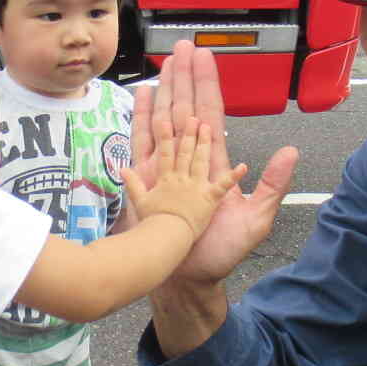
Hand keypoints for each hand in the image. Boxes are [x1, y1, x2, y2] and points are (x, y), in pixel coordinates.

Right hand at [124, 116, 245, 240]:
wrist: (168, 250)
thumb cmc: (154, 230)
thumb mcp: (139, 206)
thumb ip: (134, 186)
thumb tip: (122, 168)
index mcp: (169, 182)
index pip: (168, 152)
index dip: (167, 136)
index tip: (165, 119)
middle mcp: (182, 181)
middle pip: (185, 150)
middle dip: (187, 131)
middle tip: (191, 115)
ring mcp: (195, 190)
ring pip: (200, 160)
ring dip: (202, 142)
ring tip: (204, 125)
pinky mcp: (209, 202)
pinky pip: (223, 186)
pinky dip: (233, 177)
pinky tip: (244, 167)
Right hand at [130, 43, 298, 284]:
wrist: (190, 279)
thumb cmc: (222, 252)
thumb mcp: (258, 218)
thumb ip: (272, 184)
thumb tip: (291, 151)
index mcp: (215, 165)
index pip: (211, 115)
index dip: (208, 87)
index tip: (206, 59)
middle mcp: (190, 161)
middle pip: (185, 109)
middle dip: (185, 77)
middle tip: (183, 47)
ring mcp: (167, 168)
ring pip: (164, 119)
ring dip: (164, 90)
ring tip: (164, 62)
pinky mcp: (146, 181)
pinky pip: (142, 143)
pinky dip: (140, 117)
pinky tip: (141, 95)